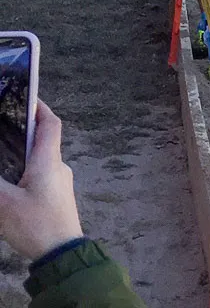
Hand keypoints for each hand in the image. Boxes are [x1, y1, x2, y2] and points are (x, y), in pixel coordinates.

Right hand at [0, 102, 84, 260]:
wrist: (62, 254)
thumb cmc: (36, 225)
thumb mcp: (3, 203)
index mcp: (48, 162)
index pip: (50, 124)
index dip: (39, 107)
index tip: (25, 97)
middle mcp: (58, 167)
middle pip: (42, 140)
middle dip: (22, 131)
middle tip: (2, 126)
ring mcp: (59, 182)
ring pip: (39, 160)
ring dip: (21, 153)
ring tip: (0, 152)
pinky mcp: (56, 196)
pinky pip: (39, 175)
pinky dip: (24, 171)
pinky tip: (7, 181)